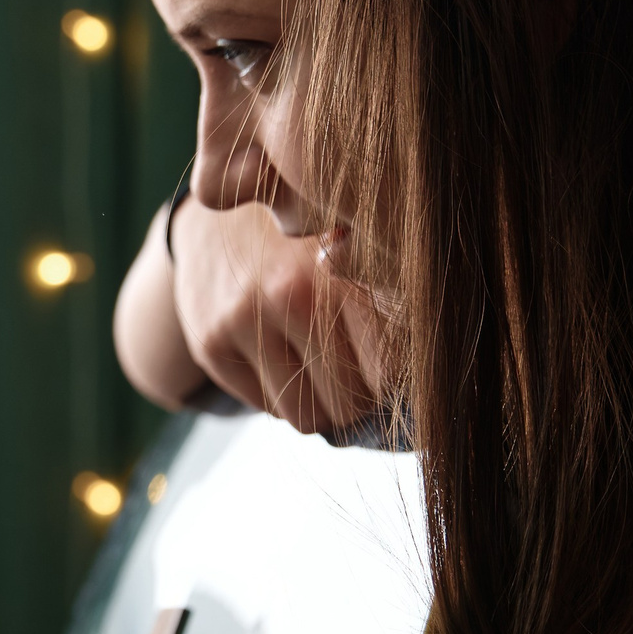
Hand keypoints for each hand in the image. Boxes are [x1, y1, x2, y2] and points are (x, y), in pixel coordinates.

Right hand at [168, 199, 383, 433]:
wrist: (222, 214)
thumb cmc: (309, 240)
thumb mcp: (357, 249)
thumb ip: (392, 298)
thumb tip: (422, 377)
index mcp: (340, 267)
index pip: (388, 372)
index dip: (394, 378)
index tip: (389, 361)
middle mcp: (289, 294)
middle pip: (348, 406)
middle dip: (357, 397)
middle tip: (353, 368)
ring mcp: (242, 320)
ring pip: (305, 419)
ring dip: (319, 404)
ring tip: (318, 364)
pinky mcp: (210, 344)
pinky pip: (267, 409)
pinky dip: (280, 393)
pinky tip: (278, 352)